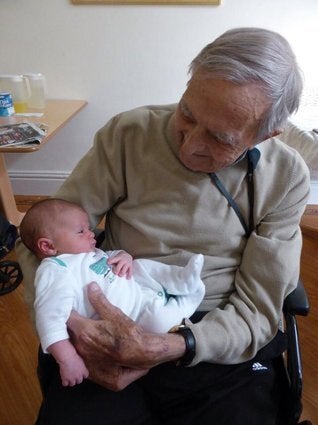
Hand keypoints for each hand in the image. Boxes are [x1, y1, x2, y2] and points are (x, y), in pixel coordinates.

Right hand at [59, 353, 88, 386]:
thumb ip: (82, 366)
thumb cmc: (73, 356)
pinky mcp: (65, 379)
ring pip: (72, 384)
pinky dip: (64, 382)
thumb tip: (81, 367)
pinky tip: (64, 379)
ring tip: (69, 377)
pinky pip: (65, 384)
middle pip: (79, 381)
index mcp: (84, 370)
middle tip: (74, 376)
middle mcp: (79, 376)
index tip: (81, 373)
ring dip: (70, 381)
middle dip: (77, 379)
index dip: (83, 375)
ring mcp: (72, 378)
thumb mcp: (81, 360)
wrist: (67, 358)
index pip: (86, 375)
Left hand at [67, 282, 185, 389]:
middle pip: (67, 337)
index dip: (67, 314)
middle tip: (75, 322)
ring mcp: (86, 365)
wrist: (144, 353)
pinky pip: (82, 366)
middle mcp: (81, 350)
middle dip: (69, 330)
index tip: (68, 309)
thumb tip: (90, 286)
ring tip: (81, 338)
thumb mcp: (114, 313)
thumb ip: (99, 300)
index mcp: (84, 333)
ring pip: (73, 353)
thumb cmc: (129, 332)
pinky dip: (83, 359)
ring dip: (74, 345)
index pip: (66, 320)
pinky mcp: (94, 376)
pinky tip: (90, 354)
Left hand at [107, 251, 132, 278]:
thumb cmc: (119, 258)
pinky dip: (129, 275)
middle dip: (116, 271)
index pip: (114, 259)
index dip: (111, 261)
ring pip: (124, 270)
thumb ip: (112, 262)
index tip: (108, 263)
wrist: (127, 256)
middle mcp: (123, 260)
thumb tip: (107, 266)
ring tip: (120, 275)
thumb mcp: (116, 257)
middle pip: (119, 266)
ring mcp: (127, 263)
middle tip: (115, 272)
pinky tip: (127, 278)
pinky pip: (130, 271)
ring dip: (121, 274)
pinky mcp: (130, 266)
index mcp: (118, 257)